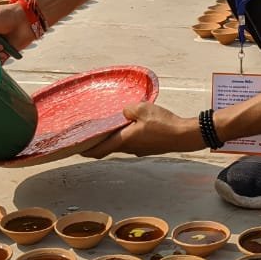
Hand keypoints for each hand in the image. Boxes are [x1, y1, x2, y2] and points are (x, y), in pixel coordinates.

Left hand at [81, 103, 201, 158]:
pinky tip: (128, 128)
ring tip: (106, 130)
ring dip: (111, 140)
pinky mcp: (148, 147)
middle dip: (97, 144)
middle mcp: (130, 148)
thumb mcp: (143, 109)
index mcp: (124, 140)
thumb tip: (124, 112)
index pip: (99, 149)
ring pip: (120, 145)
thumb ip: (128, 109)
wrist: (184, 135)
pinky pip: (131, 143)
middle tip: (87, 137)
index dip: (86, 150)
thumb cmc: (164, 124)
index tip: (76, 149)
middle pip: (108, 148)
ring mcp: (140, 150)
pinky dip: (124, 138)